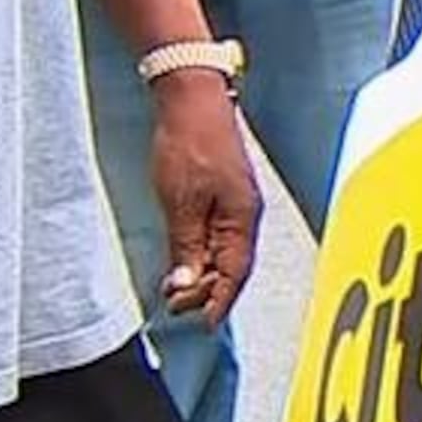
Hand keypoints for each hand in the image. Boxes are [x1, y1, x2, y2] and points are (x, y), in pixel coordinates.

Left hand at [147, 78, 257, 324]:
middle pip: (233, 267)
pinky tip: (186, 258)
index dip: (220, 301)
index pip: (235, 273)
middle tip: (175, 304)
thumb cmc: (190, 142)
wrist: (193, 98)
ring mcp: (236, 203)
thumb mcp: (179, 202)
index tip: (203, 323)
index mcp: (242, 219)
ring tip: (176, 288)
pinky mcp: (224, 193)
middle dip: (207, 291)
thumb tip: (184, 284)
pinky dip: (202, 253)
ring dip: (203, 274)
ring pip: (225, 252)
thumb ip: (184, 246)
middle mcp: (245, 215)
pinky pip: (218, 236)